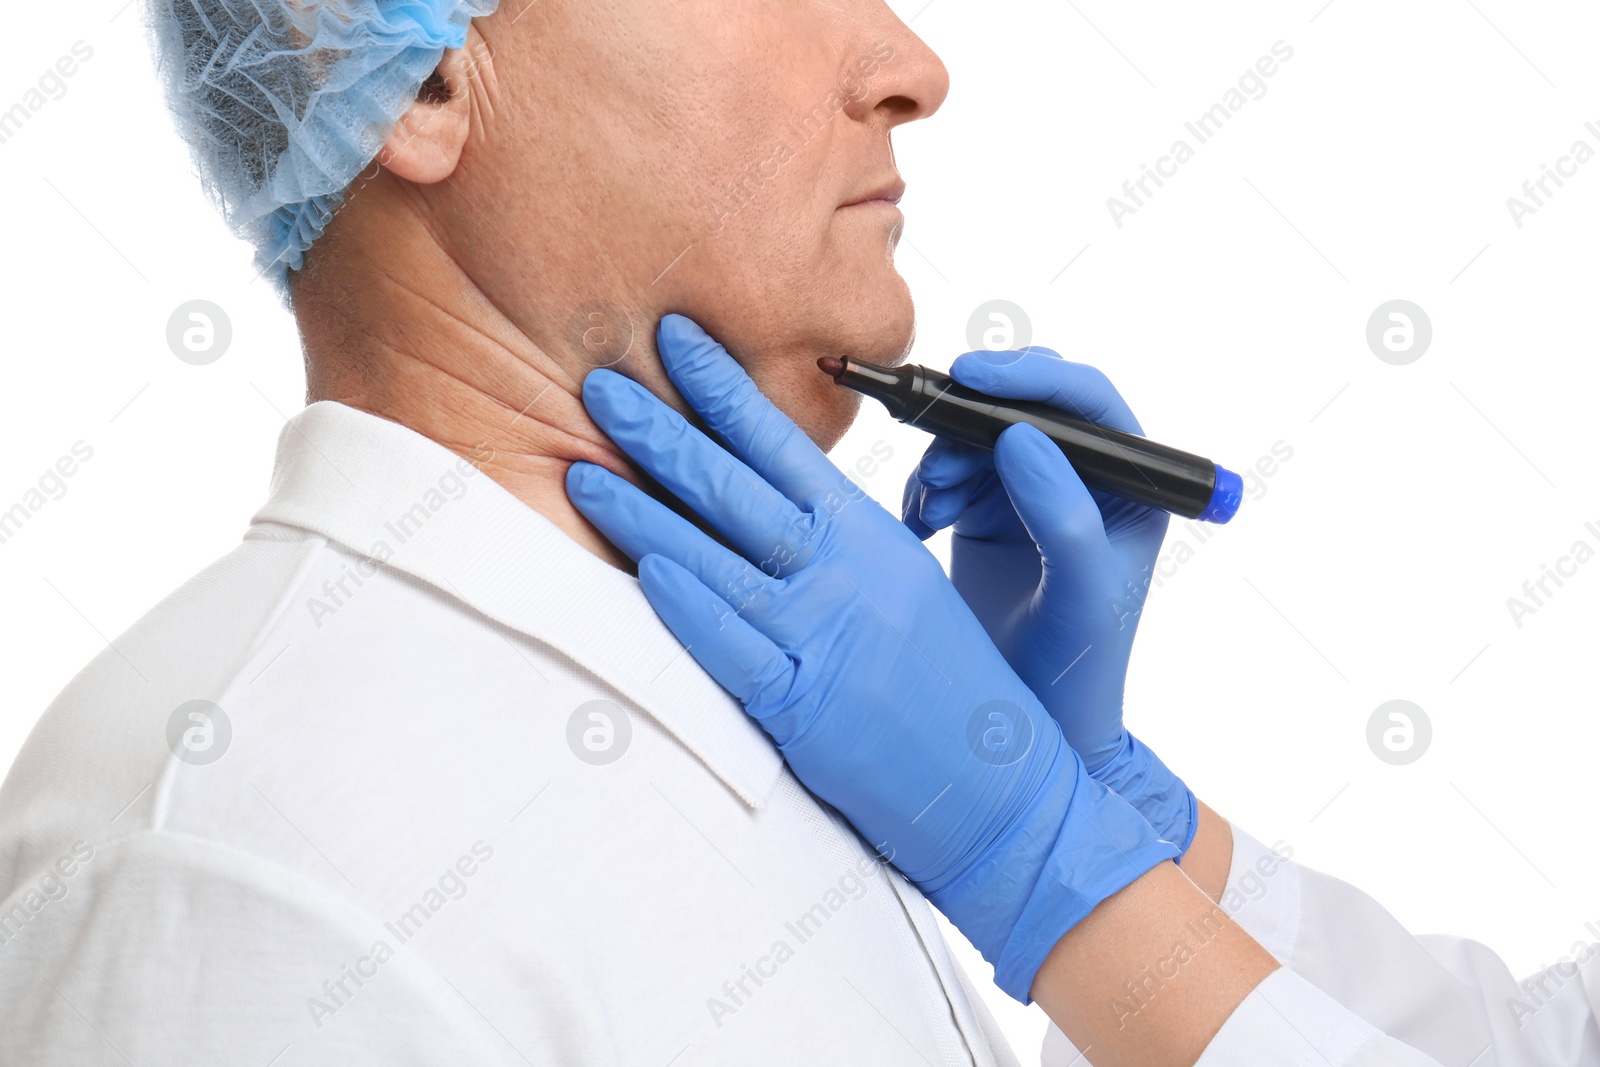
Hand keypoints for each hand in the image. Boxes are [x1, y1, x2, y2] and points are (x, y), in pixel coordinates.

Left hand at [566, 315, 1177, 1000]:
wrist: (1002, 787)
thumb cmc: (951, 685)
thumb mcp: (904, 585)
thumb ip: (839, 539)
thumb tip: (771, 496)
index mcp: (869, 535)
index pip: (782, 445)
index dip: (722, 389)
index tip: (675, 340)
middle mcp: (844, 573)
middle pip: (735, 487)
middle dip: (660, 430)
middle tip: (598, 383)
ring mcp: (823, 637)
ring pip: (715, 559)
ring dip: (642, 512)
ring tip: (580, 471)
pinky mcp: (804, 707)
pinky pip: (733, 648)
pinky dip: (687, 608)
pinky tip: (643, 573)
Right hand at [902, 348, 1196, 851]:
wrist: (1032, 726)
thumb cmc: (1077, 670)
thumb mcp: (1080, 594)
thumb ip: (1063, 515)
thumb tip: (1025, 437)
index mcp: (1130, 486)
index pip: (1088, 402)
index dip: (1031, 377)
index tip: (972, 376)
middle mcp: (1084, 480)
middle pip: (1024, 408)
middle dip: (974, 424)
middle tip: (942, 463)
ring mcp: (1032, 495)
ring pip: (978, 437)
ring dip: (945, 461)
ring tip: (933, 511)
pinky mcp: (988, 515)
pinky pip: (949, 471)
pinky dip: (926, 488)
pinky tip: (922, 524)